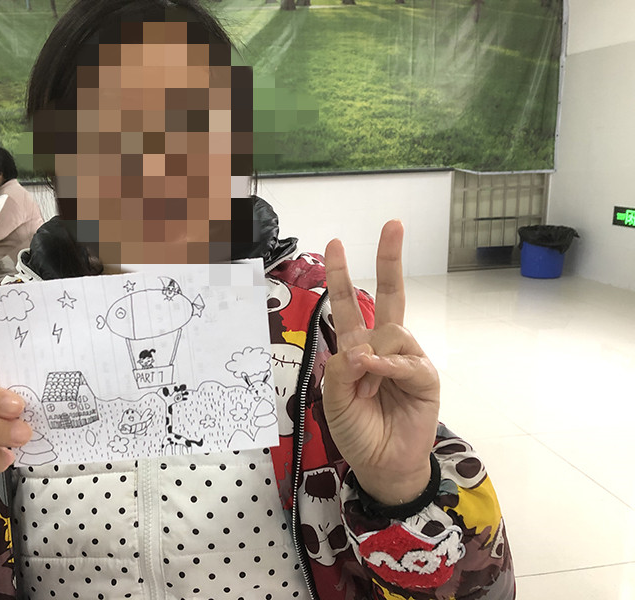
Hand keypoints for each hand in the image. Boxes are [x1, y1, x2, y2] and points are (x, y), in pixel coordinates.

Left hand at [323, 220, 439, 505]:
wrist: (382, 464)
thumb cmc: (357, 431)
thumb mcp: (336, 401)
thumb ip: (342, 373)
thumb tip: (358, 348)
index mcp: (357, 346)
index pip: (349, 304)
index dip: (342, 274)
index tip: (334, 243)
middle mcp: (383, 346)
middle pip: (389, 295)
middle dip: (390, 259)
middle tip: (394, 224)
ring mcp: (407, 359)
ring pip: (393, 332)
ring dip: (373, 357)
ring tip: (366, 389)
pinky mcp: (425, 378)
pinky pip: (407, 360)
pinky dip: (388, 366)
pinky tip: (376, 373)